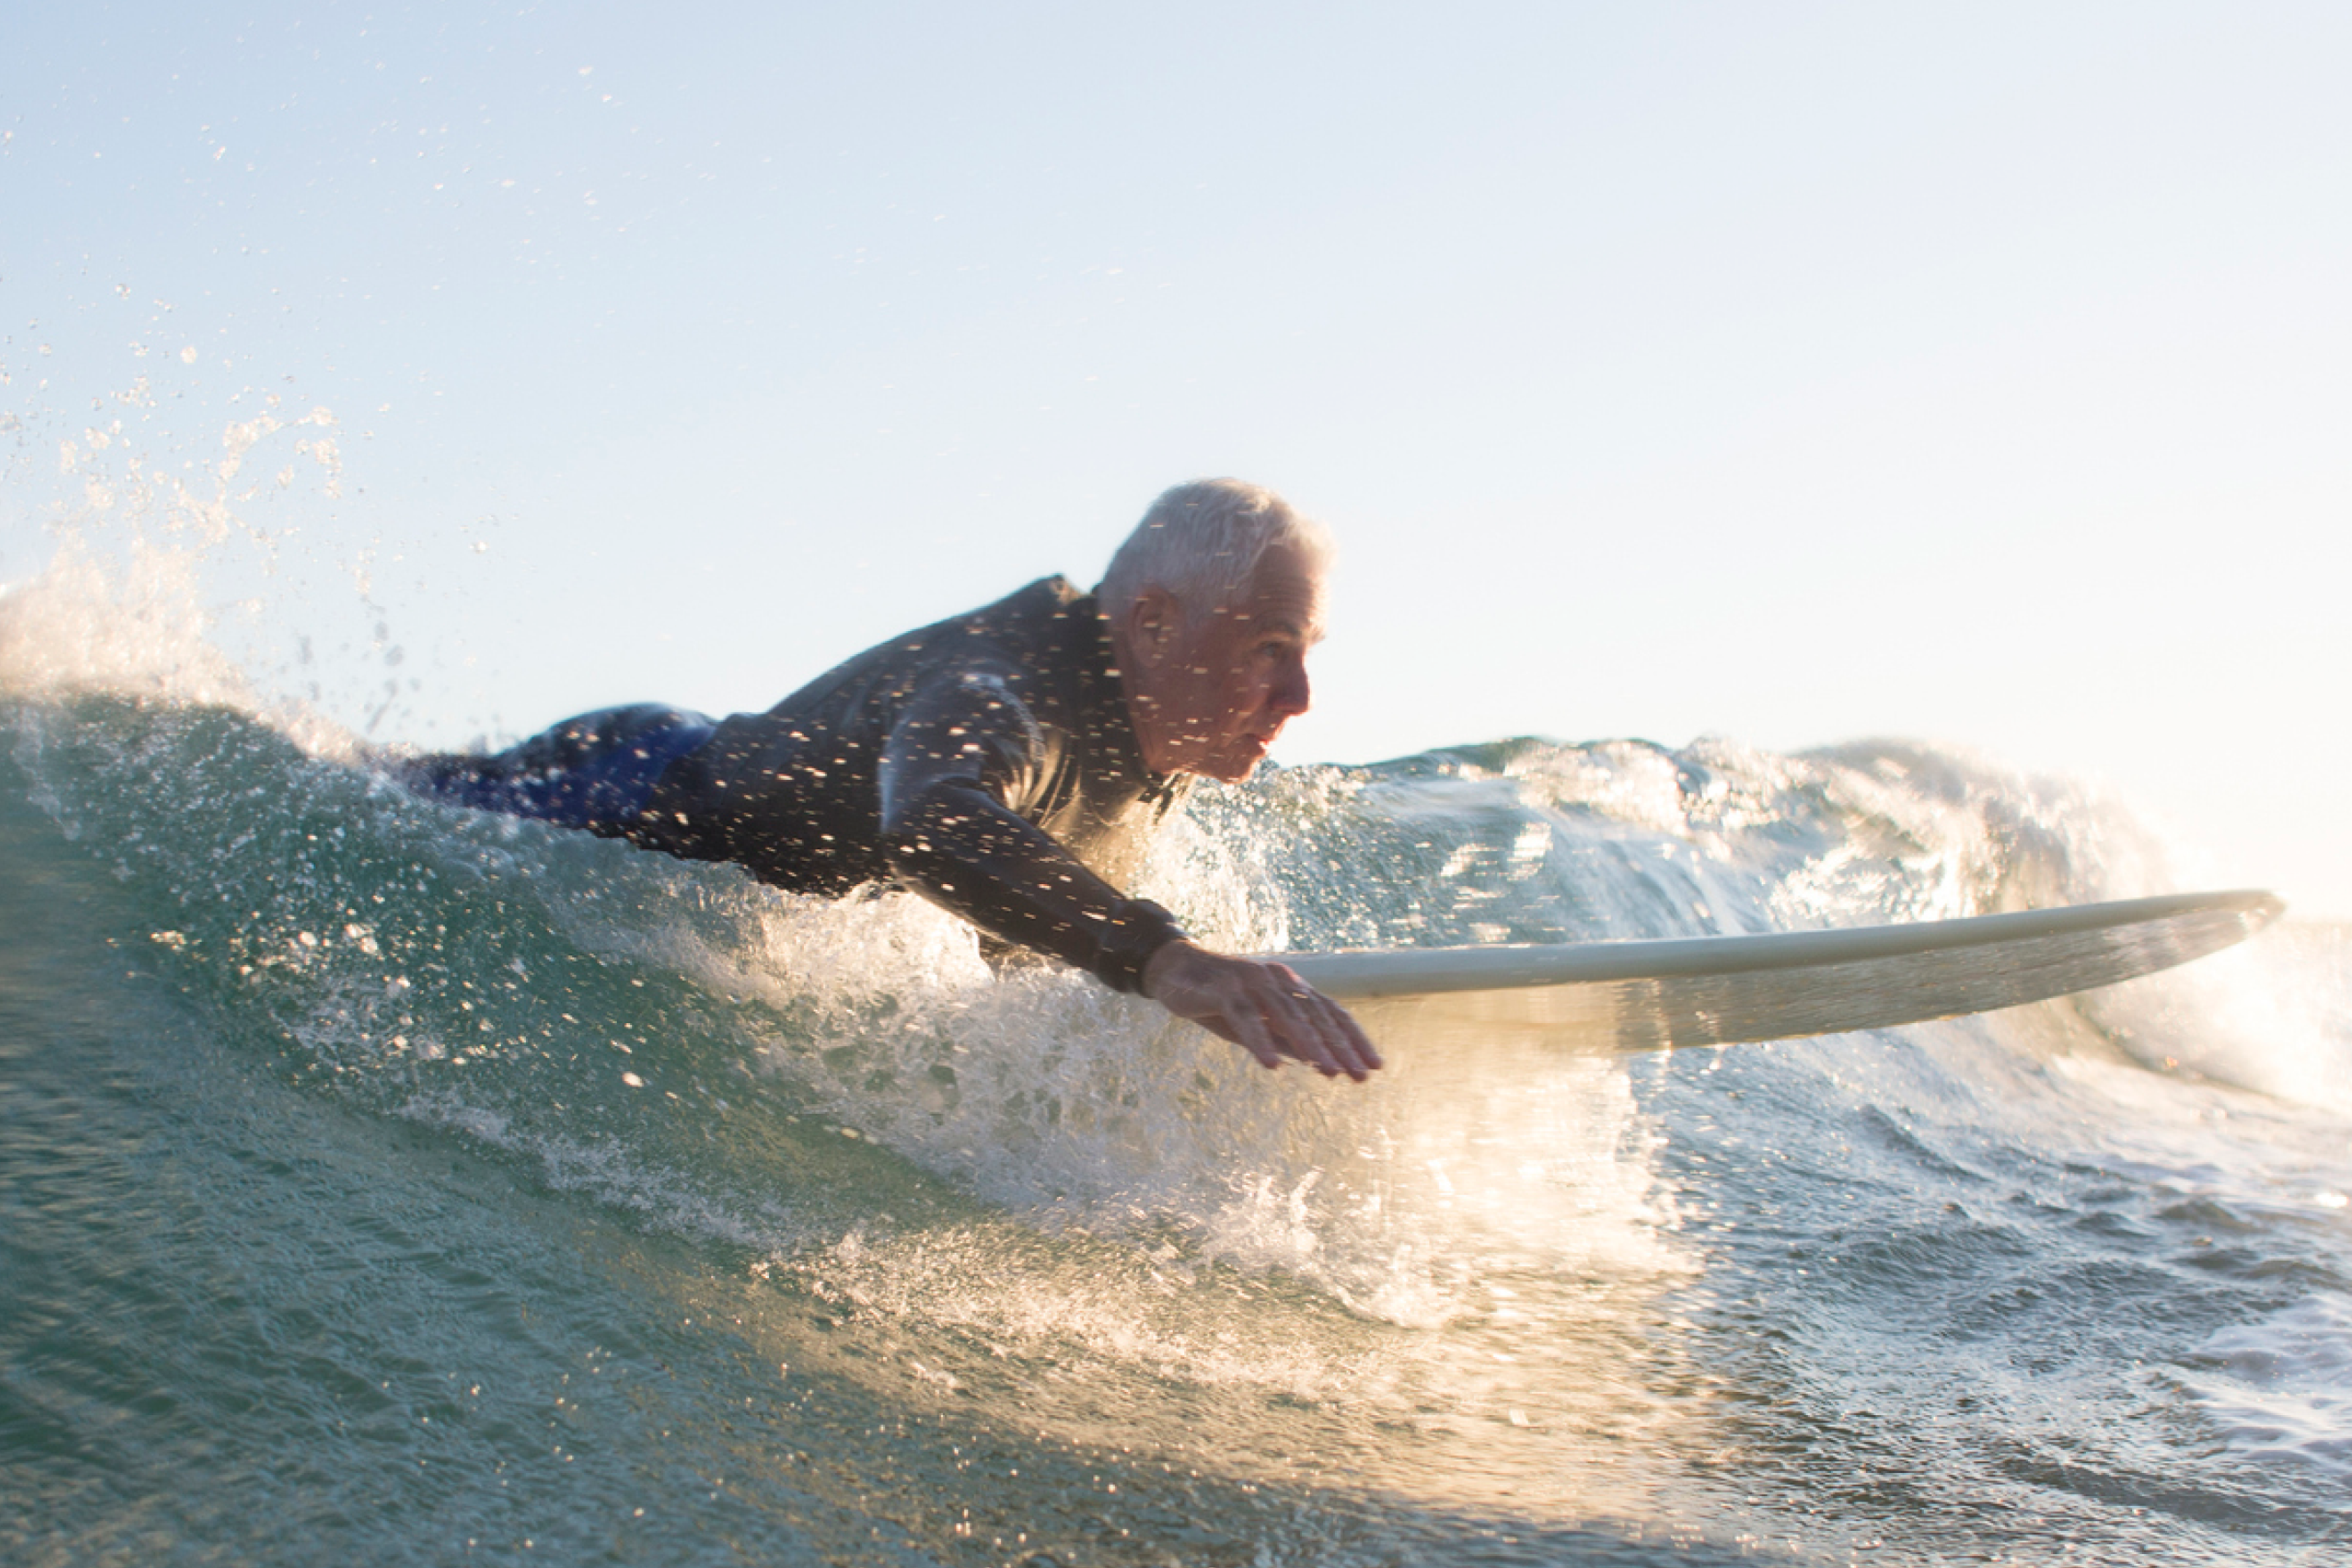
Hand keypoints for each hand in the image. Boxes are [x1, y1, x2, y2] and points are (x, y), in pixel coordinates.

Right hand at [1140, 941, 1382, 1081]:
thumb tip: (1318, 1061)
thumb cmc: (1220, 1000)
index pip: (1331, 1012)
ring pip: (1286, 1015)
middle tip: (1359, 1075)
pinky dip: (1260, 1041)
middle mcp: (1277, 979)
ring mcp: (1250, 981)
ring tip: (1328, 1072)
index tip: (1375, 1067)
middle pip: (1315, 1015)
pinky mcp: (1223, 989)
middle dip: (1340, 1047)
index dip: (1354, 1039)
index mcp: (1290, 986)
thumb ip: (1285, 1038)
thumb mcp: (1258, 1024)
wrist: (1173, 970)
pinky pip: (1245, 1017)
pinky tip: (1272, 1066)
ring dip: (1309, 1045)